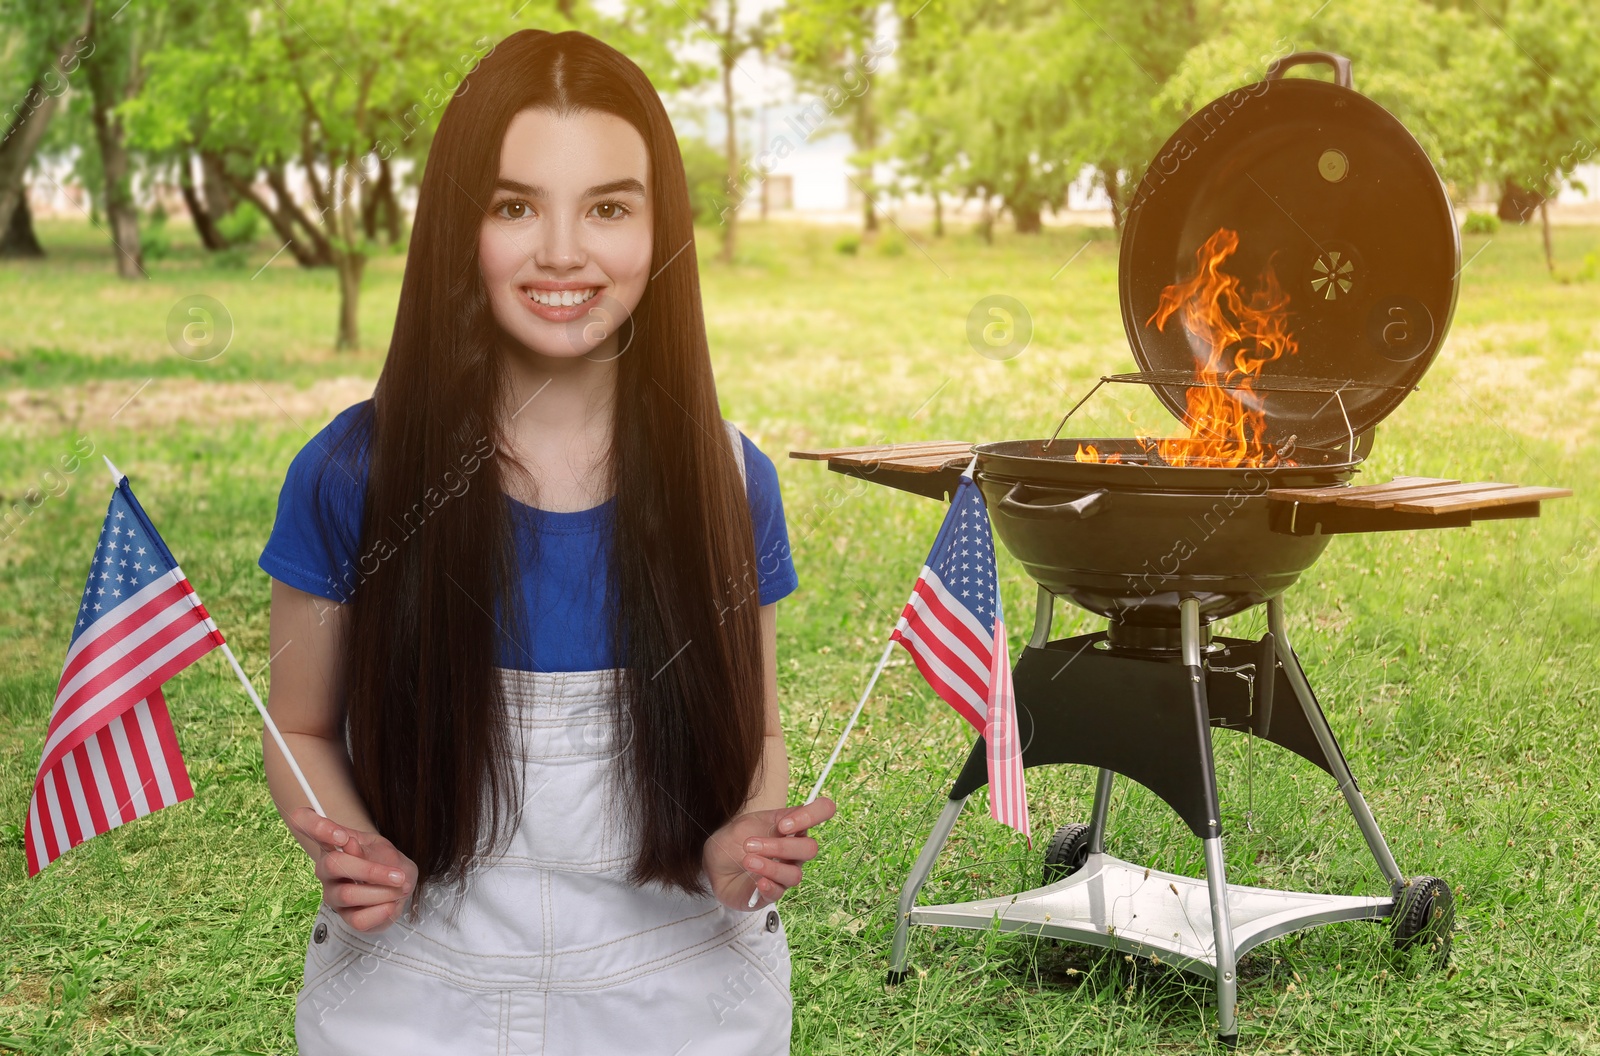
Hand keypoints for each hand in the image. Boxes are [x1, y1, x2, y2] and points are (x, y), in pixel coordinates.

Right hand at [289, 806, 417, 932]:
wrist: (399, 882)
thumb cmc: (386, 860)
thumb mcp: (381, 847)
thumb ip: (365, 849)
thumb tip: (348, 845)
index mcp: (332, 843)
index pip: (304, 822)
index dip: (316, 826)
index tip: (342, 836)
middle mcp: (325, 869)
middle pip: (333, 864)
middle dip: (371, 871)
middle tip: (399, 875)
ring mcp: (332, 894)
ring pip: (348, 895)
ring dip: (382, 893)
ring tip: (400, 889)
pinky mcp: (344, 917)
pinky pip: (358, 920)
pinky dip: (380, 912)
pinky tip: (391, 904)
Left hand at [702, 796, 835, 910]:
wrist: (713, 864)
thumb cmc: (732, 841)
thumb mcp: (745, 823)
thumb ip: (769, 821)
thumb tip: (789, 824)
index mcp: (792, 826)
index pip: (820, 811)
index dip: (811, 816)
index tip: (784, 825)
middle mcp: (794, 850)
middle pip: (809, 849)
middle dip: (780, 846)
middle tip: (750, 845)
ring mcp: (785, 873)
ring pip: (795, 874)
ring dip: (770, 867)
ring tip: (747, 861)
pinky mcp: (772, 893)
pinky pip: (779, 893)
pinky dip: (769, 885)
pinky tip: (757, 881)